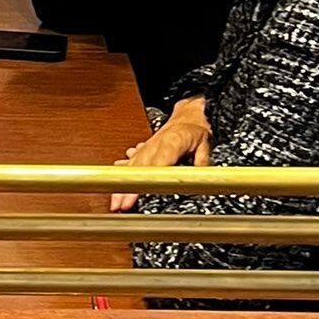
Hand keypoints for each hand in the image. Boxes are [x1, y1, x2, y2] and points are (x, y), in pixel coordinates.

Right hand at [110, 97, 212, 211]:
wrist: (188, 114)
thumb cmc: (194, 128)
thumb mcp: (204, 144)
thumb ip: (201, 163)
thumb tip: (202, 180)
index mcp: (171, 142)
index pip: (156, 162)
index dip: (147, 177)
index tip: (139, 191)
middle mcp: (155, 144)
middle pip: (138, 168)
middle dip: (127, 186)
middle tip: (119, 204)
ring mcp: (148, 146)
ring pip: (131, 166)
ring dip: (121, 182)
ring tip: (114, 200)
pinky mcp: (145, 149)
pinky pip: (131, 161)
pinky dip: (122, 171)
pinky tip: (116, 180)